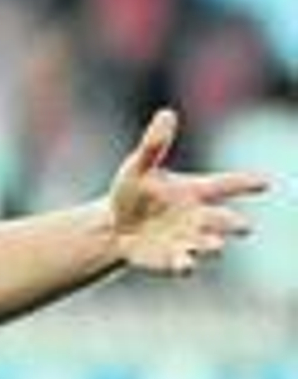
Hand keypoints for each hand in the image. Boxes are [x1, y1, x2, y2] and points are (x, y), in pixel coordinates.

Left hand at [108, 108, 269, 275]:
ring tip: (216, 246)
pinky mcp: (172, 260)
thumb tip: (166, 113)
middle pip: (224, 220)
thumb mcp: (138, 168)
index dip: (246, 183)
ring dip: (213, 246)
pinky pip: (183, 264)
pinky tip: (185, 264)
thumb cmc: (132, 193)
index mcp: (195, 191)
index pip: (226, 184)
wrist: (114, 227)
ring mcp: (188, 241)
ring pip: (209, 245)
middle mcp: (199, 218)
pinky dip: (185, 265)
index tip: (265, 183)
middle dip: (234, 224)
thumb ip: (154, 145)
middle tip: (244, 227)